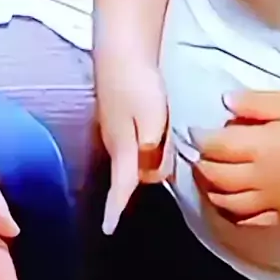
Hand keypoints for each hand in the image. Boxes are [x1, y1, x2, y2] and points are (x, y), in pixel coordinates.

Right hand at [99, 67, 169, 233]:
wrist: (121, 50)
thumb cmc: (136, 84)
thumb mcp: (151, 121)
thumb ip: (153, 151)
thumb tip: (153, 173)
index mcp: (122, 149)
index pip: (119, 187)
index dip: (114, 209)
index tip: (108, 229)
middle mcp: (115, 144)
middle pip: (133, 175)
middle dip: (149, 175)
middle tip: (172, 159)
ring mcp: (113, 130)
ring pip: (136, 158)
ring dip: (151, 156)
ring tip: (166, 134)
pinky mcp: (118, 118)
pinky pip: (135, 143)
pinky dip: (147, 142)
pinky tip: (157, 125)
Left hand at [192, 90, 279, 225]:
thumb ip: (262, 103)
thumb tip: (227, 101)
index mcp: (261, 147)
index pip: (215, 146)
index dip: (201, 138)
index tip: (196, 131)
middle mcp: (258, 178)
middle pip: (215, 175)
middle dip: (202, 164)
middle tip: (199, 154)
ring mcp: (271, 203)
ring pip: (227, 202)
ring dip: (211, 190)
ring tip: (208, 177)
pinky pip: (249, 220)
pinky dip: (232, 213)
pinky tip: (231, 205)